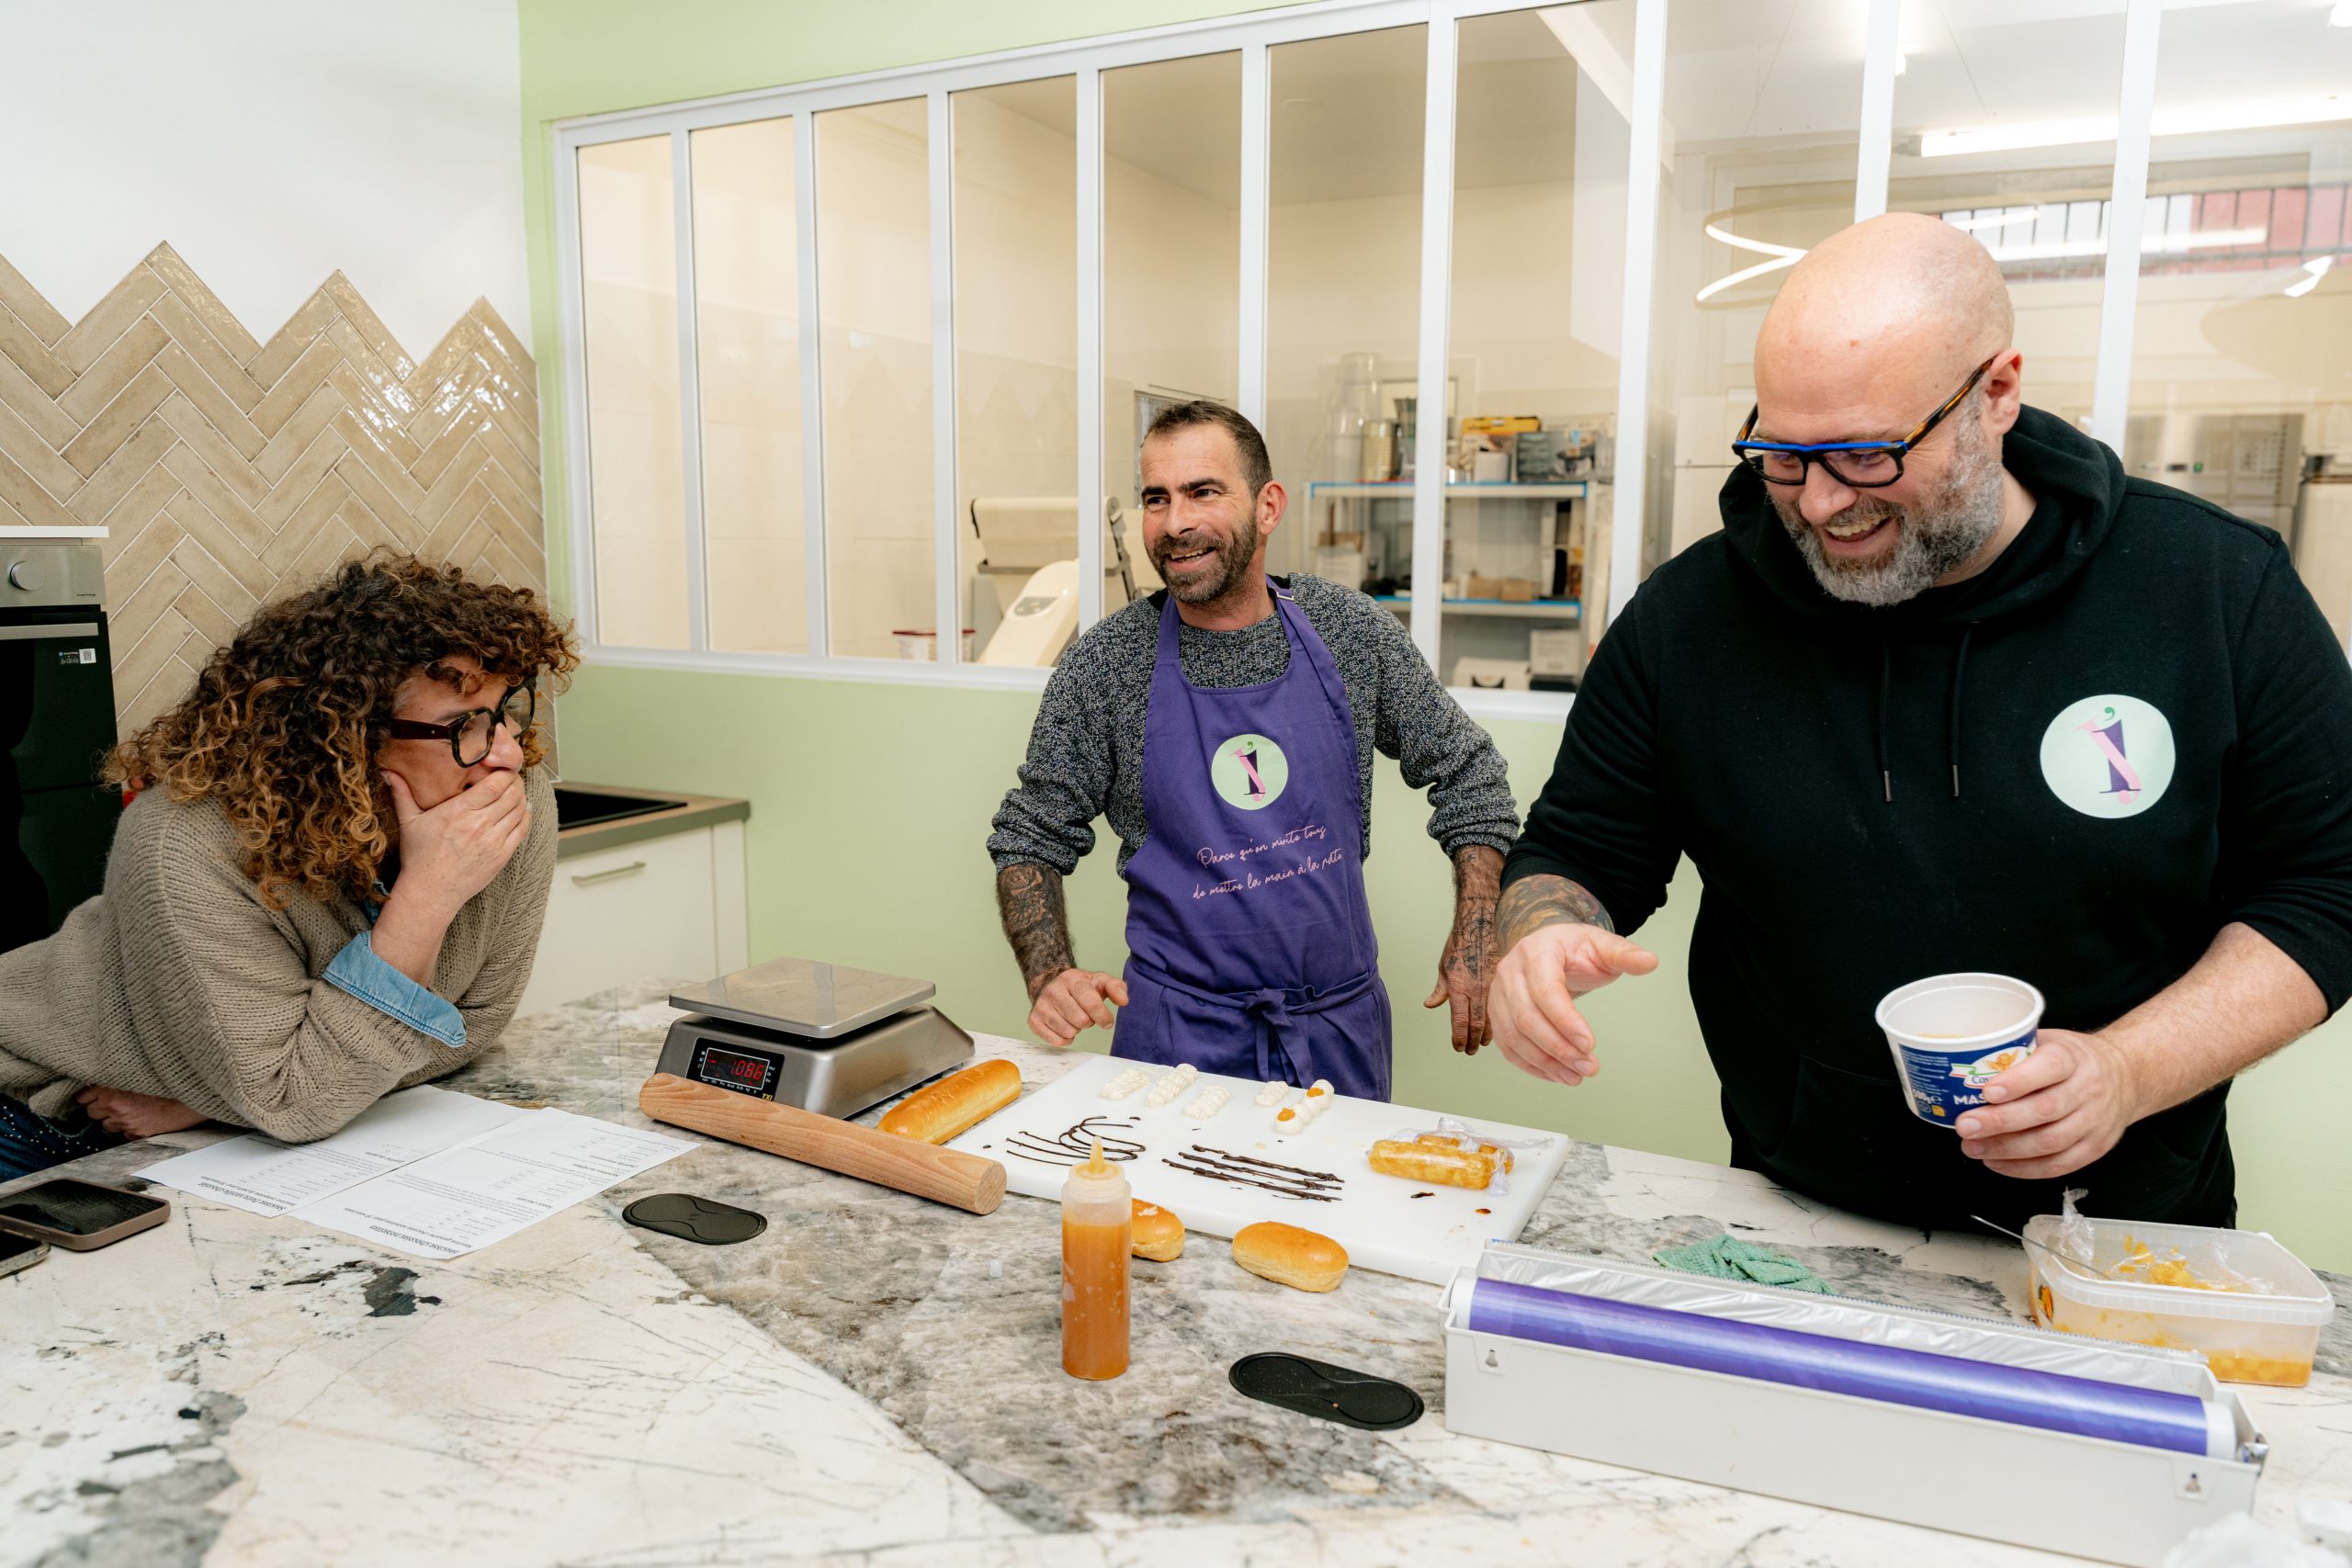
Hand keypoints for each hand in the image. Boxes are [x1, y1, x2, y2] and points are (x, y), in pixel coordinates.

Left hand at [75, 1085, 205, 1138]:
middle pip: (92, 1112)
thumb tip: (100, 1083)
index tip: (91, 1094)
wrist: (193, 1095)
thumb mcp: (139, 1072)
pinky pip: (125, 1134)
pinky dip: (130, 1128)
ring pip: (107, 1124)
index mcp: (112, 1090)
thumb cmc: (169, 1080)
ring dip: (115, 1118)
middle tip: (115, 1100)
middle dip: (101, 1107)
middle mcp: (115, 1107)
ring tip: (133, 1108)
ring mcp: (126, 1123)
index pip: (84, 1096)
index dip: (89, 1095)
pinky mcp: (138, 1134)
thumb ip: (118, 1077)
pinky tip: (143, 1117)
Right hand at [383, 769, 530, 915]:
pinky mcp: (502, 856)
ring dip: (521, 797)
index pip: (495, 784)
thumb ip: (402, 794)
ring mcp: (494, 841)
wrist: (430, 892)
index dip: (504, 771)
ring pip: (520, 809)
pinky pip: (522, 829)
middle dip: (515, 782)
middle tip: (510, 777)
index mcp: (459, 812)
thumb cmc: (419, 857)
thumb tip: (389, 771)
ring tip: (514, 792)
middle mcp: (479, 825)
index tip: (500, 766)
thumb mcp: (408, 822)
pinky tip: (519, 810)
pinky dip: (525, 816)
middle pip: (512, 794)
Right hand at [1028, 967, 1128, 1047]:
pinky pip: (1056, 1041)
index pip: (1091, 1003)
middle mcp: (1054, 991)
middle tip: (1087, 1016)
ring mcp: (1041, 1006)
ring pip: (1068, 1031)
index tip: (1107, 1021)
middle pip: (1080, 1020)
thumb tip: (1124, 1001)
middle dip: (1089, 1022)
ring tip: (1074, 1019)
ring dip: (1077, 1029)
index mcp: (1072, 979)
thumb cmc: (1080, 986)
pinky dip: (1065, 1039)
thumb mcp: (1100, 981)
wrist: (1050, 983)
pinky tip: (1065, 1027)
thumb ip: (1116, 988)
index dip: (1103, 1016)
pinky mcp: (1034, 1020)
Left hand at [1424, 905, 1497, 1053]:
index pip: (1459, 1020)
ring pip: (1490, 1017)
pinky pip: (1498, 1005)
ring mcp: (1490, 986)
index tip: (1458, 1047)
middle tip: (1469, 1051)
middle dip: (1472, 1040)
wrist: (1478, 926)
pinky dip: (1495, 1019)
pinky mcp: (1500, 982)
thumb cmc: (1459, 945)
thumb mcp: (1443, 968)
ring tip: (1481, 1044)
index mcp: (1459, 988)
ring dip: (1485, 1033)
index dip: (1459, 1037)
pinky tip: (1494, 1027)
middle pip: (1475, 1023)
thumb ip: (1440, 990)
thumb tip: (1430, 1004)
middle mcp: (1476, 990)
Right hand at [1488, 922, 1657, 1085]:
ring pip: (1514, 1035)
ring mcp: (1499, 994)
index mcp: (1536, 951)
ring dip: (1546, 1062)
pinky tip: (1557, 1075)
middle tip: (1589, 1067)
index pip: (1545, 989)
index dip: (1566, 1020)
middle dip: (1559, 1048)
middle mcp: (1510, 972)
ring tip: (1576, 1077)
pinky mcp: (1497, 1014)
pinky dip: (1531, 1065)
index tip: (1590, 1044)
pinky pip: (1508, 1046)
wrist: (1547, 949)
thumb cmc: (1574, 949)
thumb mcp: (1601, 945)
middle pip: (1526, 1017)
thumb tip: (1650, 962)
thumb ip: (1624, 954)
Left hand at [1957, 1028, 2141, 1179]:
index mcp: (2073, 1058)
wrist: (2126, 1076)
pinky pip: (2059, 1165)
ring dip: (2006, 1149)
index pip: (2050, 1068)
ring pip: (2050, 1142)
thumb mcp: (2050, 1040)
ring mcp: (2095, 1122)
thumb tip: (1962, 1062)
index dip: (2018, 1081)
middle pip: (2045, 1110)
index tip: (1987, 1091)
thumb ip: (2016, 1051)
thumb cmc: (2073, 1058)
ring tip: (1972, 1147)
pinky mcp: (2096, 1147)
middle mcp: (2088, 1090)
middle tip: (1965, 1126)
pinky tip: (1996, 1162)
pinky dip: (2024, 1168)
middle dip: (2000, 1121)